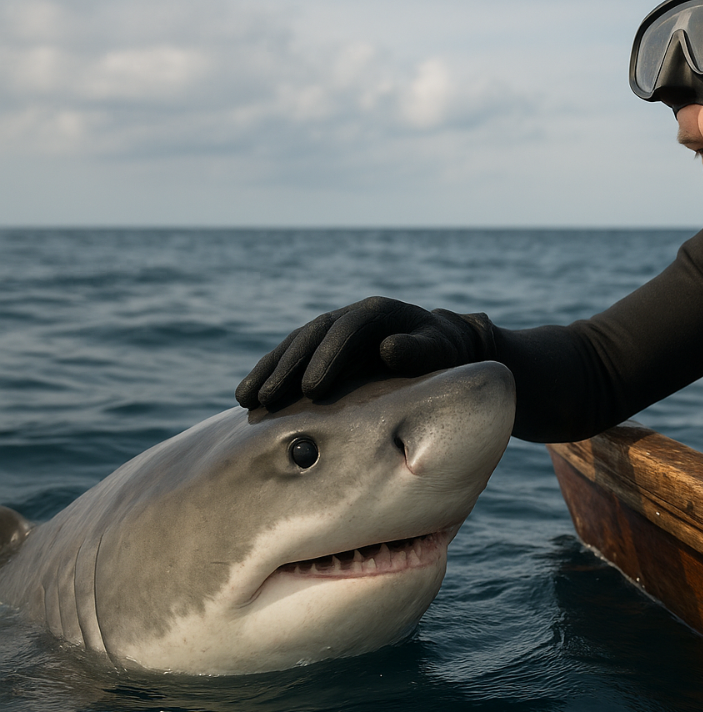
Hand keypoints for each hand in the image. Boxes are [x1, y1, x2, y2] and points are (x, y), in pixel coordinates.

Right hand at [236, 296, 494, 408]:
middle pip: (312, 336)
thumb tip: (388, 348)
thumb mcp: (440, 348)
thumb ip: (419, 350)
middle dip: (288, 367)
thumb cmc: (445, 352)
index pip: (347, 330)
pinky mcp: (325, 347)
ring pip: (295, 344)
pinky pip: (291, 356)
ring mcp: (336, 329)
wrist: (442, 347)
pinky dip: (269, 373)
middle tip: (268, 398)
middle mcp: (352, 316)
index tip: (311, 389)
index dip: (327, 357)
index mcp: (379, 313)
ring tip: (247, 399)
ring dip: (269, 370)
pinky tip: (248, 397)